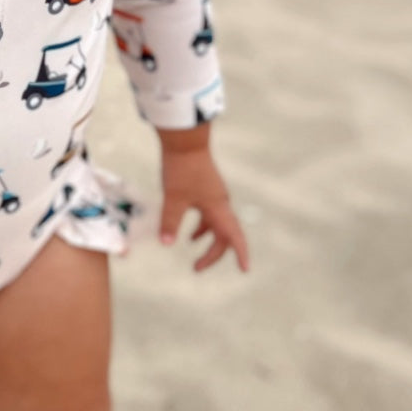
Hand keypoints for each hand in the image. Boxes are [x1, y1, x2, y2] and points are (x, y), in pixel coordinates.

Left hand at [158, 132, 249, 272]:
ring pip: (216, 224)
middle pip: (224, 235)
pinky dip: (201, 225)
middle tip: (196, 268)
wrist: (185, 141)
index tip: (244, 269)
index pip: (234, 237)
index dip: (240, 254)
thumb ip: (170, 222)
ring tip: (191, 248)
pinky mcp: (205, 188)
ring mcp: (214, 195)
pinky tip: (189, 230)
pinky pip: (208, 213)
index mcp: (218, 208)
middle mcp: (221, 203)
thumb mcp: (173, 198)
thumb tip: (167, 243)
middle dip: (212, 253)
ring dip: (207, 239)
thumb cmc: (182, 169)